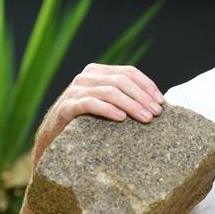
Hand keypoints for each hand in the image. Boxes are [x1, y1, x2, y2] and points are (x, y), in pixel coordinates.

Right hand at [33, 63, 163, 164]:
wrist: (53, 141)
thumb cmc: (87, 124)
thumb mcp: (107, 106)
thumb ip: (124, 98)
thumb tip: (158, 103)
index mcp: (98, 72)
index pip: (129, 72)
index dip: (147, 85)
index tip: (161, 102)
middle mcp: (85, 77)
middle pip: (121, 81)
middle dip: (142, 96)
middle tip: (156, 113)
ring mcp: (74, 90)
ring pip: (109, 91)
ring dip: (131, 104)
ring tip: (145, 118)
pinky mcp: (66, 107)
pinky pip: (90, 103)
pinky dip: (108, 109)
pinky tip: (121, 118)